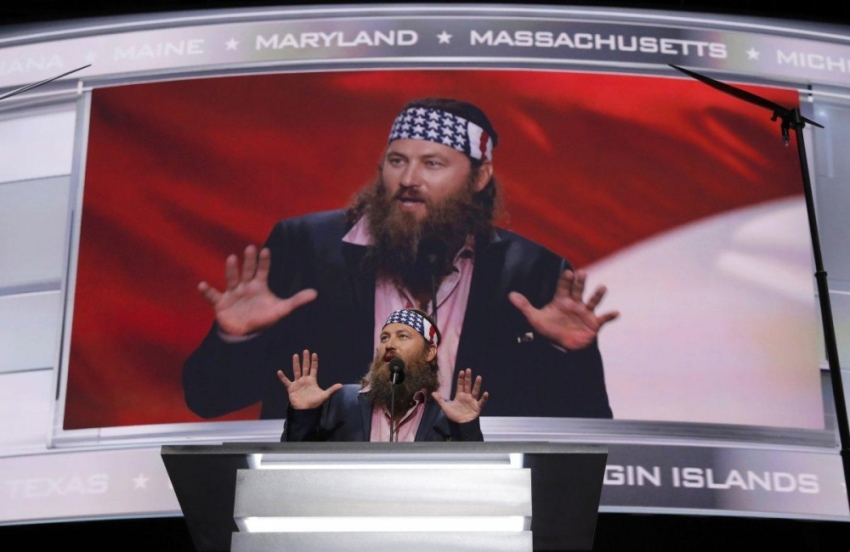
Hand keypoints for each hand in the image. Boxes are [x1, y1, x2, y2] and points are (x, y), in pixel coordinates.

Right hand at [198, 245, 316, 335]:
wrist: (245, 332)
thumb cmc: (263, 317)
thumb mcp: (281, 310)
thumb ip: (297, 301)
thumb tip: (316, 293)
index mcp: (259, 285)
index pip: (263, 271)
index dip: (264, 262)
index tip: (266, 250)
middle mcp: (245, 286)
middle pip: (247, 271)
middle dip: (249, 261)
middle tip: (251, 248)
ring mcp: (232, 293)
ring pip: (232, 279)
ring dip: (232, 270)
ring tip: (232, 258)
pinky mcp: (221, 304)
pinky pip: (213, 296)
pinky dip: (207, 291)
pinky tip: (202, 285)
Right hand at [277, 350, 342, 409]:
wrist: (305, 410)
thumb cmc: (314, 403)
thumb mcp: (324, 395)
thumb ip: (331, 390)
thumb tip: (341, 385)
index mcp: (312, 380)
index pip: (313, 369)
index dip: (314, 362)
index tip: (314, 354)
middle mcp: (305, 380)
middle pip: (305, 367)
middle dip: (306, 359)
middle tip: (305, 350)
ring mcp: (297, 383)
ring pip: (296, 371)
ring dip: (296, 364)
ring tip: (295, 355)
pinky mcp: (291, 388)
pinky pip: (286, 381)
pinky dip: (283, 377)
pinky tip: (279, 372)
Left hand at [432, 368, 488, 423]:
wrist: (460, 425)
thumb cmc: (454, 416)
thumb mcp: (445, 407)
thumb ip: (440, 400)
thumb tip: (432, 392)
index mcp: (459, 396)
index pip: (460, 385)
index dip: (461, 378)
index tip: (461, 371)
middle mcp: (467, 397)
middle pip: (467, 385)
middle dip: (468, 378)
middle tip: (468, 370)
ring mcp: (472, 401)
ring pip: (475, 391)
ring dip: (477, 385)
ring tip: (479, 377)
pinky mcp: (477, 407)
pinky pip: (481, 402)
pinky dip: (484, 398)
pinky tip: (485, 393)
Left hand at [508, 269, 618, 350]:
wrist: (562, 347)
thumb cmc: (550, 329)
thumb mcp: (535, 318)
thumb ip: (524, 306)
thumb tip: (510, 294)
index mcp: (562, 300)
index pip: (563, 287)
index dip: (566, 280)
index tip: (568, 273)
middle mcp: (575, 303)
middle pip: (578, 290)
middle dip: (580, 282)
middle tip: (582, 274)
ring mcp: (585, 313)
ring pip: (592, 301)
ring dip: (597, 295)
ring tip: (602, 287)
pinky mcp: (594, 324)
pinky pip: (603, 318)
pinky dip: (610, 316)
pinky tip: (616, 313)